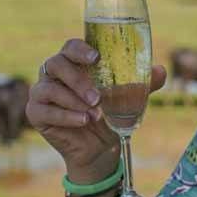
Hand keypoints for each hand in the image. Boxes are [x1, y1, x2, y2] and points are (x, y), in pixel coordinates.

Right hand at [27, 39, 166, 177]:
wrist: (100, 149)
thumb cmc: (111, 115)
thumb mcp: (128, 99)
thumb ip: (142, 84)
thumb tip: (160, 71)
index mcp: (74, 63)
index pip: (70, 47)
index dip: (80, 49)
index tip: (96, 57)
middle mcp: (53, 74)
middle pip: (56, 64)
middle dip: (77, 79)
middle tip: (97, 96)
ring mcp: (41, 93)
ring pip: (48, 88)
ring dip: (73, 100)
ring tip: (95, 113)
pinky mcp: (36, 113)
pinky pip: (44, 110)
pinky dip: (65, 115)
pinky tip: (83, 121)